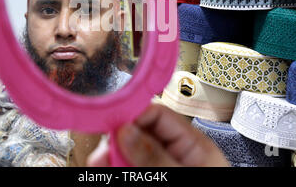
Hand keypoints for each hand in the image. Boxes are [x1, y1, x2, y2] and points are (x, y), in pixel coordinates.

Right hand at [87, 103, 229, 166]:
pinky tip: (107, 169)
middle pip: (137, 136)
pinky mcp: (148, 179)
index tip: (113, 126)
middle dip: (117, 144)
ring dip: (112, 161)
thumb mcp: (182, 176)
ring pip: (127, 157)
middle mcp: (172, 155)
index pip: (157, 116)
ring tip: (102, 166)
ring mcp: (158, 170)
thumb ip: (155, 156)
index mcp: (192, 146)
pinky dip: (115, 168)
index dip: (134, 116)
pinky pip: (127, 169)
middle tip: (103, 157)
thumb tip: (127, 131)